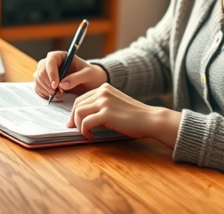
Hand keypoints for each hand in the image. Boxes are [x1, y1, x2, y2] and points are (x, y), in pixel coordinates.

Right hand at [33, 51, 107, 99]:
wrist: (92, 83)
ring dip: (45, 88)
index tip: (56, 85)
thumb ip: (77, 78)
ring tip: (57, 95)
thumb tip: (62, 84)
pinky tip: (51, 96)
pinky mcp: (47, 82)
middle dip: (47, 82)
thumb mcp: (88, 75)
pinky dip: (42, 92)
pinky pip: (38, 86)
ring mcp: (48, 72)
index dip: (51, 72)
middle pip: (41, 69)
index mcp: (62, 56)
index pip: (51, 60)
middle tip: (56, 93)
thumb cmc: (92, 75)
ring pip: (38, 78)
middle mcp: (53, 63)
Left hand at [68, 83, 182, 147]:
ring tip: (85, 133)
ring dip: (78, 125)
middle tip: (73, 129)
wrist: (150, 119)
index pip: (81, 98)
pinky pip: (86, 122)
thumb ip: (102, 105)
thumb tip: (84, 117)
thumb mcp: (116, 104)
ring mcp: (104, 101)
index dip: (75, 111)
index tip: (74, 122)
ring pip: (79, 112)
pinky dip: (84, 131)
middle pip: (77, 104)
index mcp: (104, 88)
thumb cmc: (135, 116)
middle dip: (73, 118)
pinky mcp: (106, 113)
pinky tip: (90, 136)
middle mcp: (103, 91)